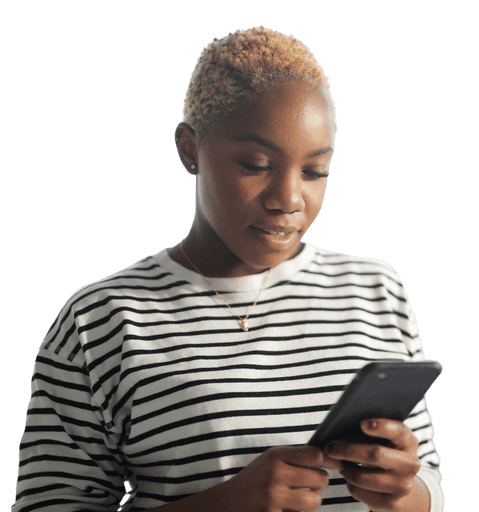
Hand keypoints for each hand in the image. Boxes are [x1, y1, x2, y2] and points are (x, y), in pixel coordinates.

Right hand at [219, 445, 341, 511]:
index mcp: (275, 456)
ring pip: (314, 501)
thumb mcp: (270, 459)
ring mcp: (274, 498)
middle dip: (321, 482)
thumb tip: (330, 458)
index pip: (315, 455)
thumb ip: (295, 457)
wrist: (228, 502)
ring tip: (304, 498)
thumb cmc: (255, 478)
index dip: (328, 461)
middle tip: (314, 484)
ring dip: (313, 501)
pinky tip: (290, 508)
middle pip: (320, 478)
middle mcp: (275, 475)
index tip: (332, 465)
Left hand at [324, 418, 423, 511]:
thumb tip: (341, 424)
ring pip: (364, 477)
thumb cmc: (382, 450)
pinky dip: (349, 484)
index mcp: (408, 441)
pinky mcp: (392, 503)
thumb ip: (369, 429)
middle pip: (375, 454)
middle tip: (330, 447)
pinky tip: (348, 476)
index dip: (381, 426)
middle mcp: (410, 464)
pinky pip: (360, 492)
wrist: (398, 483)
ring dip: (346, 469)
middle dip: (348, 450)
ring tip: (338, 462)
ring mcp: (403, 486)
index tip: (362, 423)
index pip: (399, 431)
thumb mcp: (383, 438)